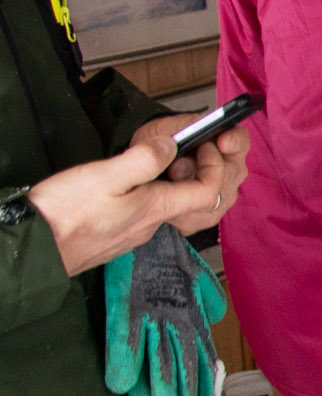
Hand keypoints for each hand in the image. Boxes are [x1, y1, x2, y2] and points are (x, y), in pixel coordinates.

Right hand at [26, 134, 223, 275]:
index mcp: (155, 208)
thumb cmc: (65, 213)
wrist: (35, 249)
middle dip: (192, 171)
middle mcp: (150, 225)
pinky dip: (145, 194)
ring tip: (149, 160)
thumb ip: (143, 160)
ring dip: (166, 182)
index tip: (201, 147)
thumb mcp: (106, 176)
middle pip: (189, 198)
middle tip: (177, 148)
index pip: (208, 192)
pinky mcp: (116, 236)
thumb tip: (171, 146)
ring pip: (163, 205)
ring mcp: (133, 233)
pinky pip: (142, 213)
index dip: (213, 167)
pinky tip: (124, 183)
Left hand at [132, 115, 250, 235]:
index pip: (240, 142)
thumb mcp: (168, 129)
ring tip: (168, 182)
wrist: (149, 169)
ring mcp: (225, 195)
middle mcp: (233, 170)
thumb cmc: (161, 146)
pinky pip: (200, 216)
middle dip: (203, 170)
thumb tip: (190, 134)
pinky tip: (168, 198)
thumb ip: (183, 127)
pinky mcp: (210, 216)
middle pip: (230, 172)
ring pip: (215, 196)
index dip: (234, 142)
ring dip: (188, 190)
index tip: (222, 142)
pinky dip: (181, 208)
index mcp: (228, 143)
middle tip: (176, 166)